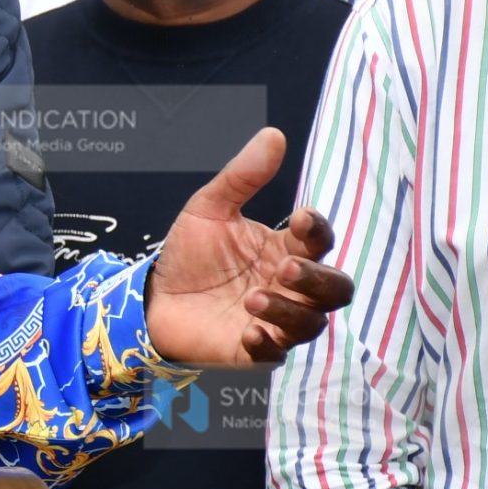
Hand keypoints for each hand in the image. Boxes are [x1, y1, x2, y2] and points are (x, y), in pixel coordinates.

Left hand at [146, 127, 353, 365]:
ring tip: (252, 296)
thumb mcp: (210, 208)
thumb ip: (243, 176)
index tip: (302, 216)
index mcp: (286, 250)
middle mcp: (289, 288)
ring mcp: (275, 320)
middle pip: (335, 289)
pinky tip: (248, 331)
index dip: (318, 230)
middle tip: (284, 268)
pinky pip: (275, 354)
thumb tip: (274, 134)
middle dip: (317, 279)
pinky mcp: (253, 349)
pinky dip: (267, 344)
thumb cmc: (190, 252)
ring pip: (311, 324)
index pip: (321, 242)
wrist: (151, 295)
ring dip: (289, 312)